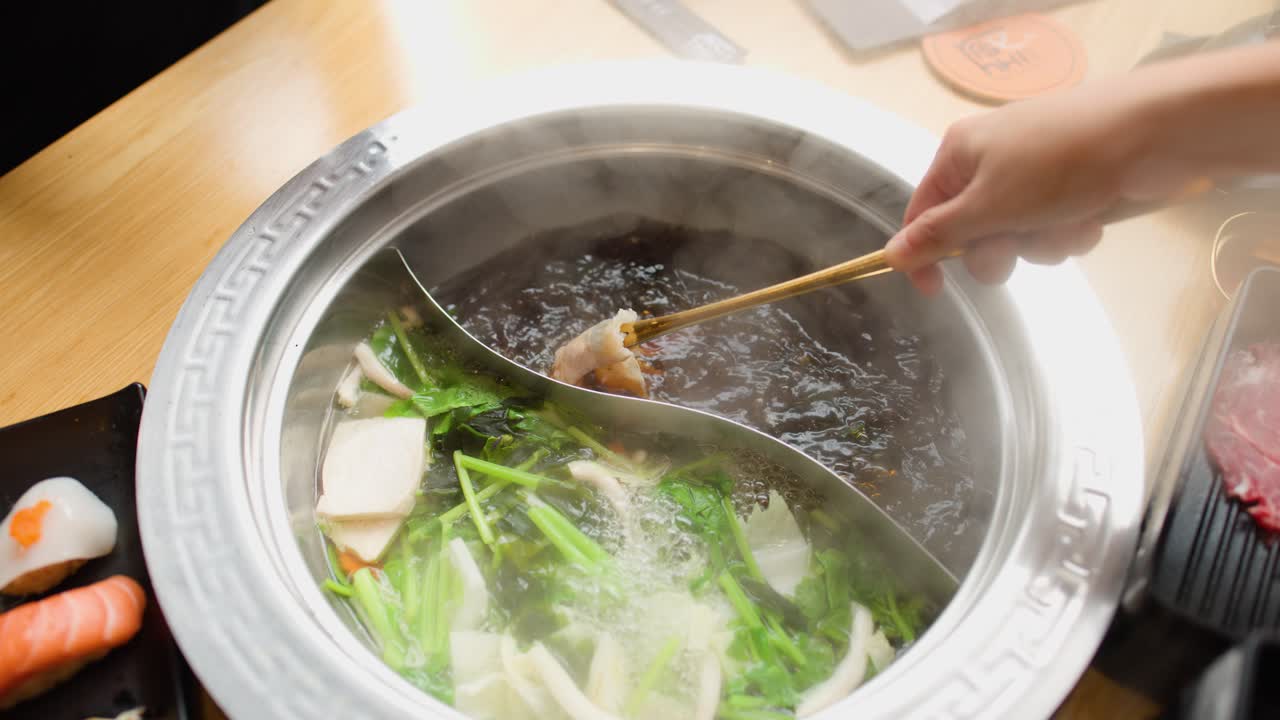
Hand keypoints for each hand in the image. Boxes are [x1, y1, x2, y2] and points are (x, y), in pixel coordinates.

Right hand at [884, 81, 1151, 294]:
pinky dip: (1069, 231)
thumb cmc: (1058, 164)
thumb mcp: (987, 205)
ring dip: (1041, 243)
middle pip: (972, 231)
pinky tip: (1091, 217)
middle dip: (997, 249)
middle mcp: (991, 160)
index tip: (937, 291)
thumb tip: (890, 255)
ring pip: (1018, 234)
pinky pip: (1054, 226)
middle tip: (1014, 248)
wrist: (1149, 134)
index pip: (923, 213)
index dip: (925, 254)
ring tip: (1066, 224)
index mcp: (960, 154)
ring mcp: (1033, 172)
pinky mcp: (1072, 184)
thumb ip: (937, 235)